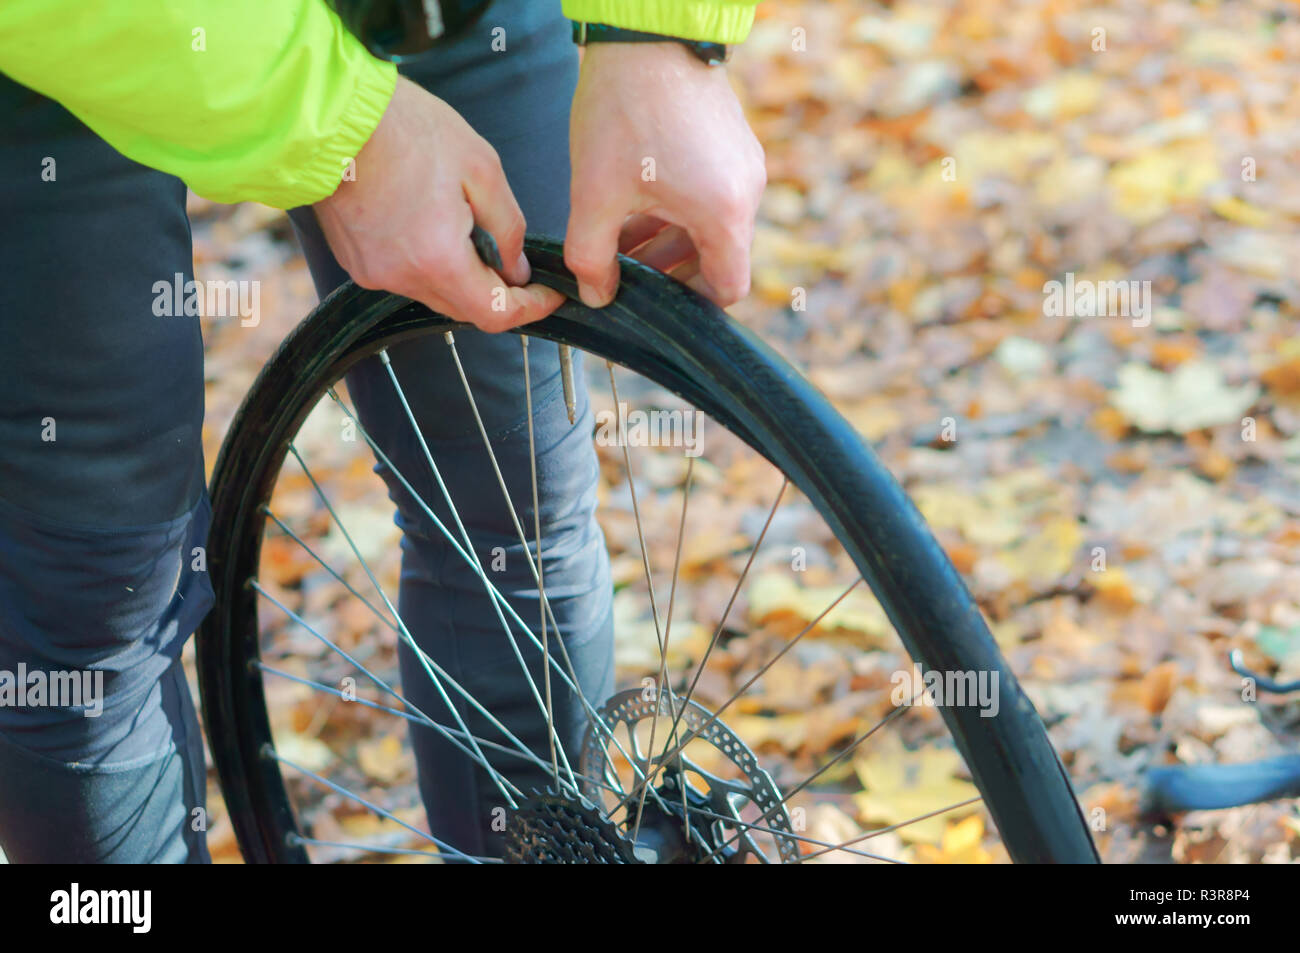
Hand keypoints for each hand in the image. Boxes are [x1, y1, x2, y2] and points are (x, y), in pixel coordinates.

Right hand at [314, 76, 563, 331]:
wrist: (331, 114)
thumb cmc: (405, 129)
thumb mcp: (481, 168)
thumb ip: (507, 226)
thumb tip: (517, 267)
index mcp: (439, 260)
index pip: (495, 314)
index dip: (529, 309)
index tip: (549, 294)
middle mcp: (403, 278)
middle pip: (465, 309)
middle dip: (495, 290)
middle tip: (514, 259)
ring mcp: (374, 274)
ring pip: (434, 294)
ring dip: (459, 275)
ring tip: (464, 227)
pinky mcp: (356, 263)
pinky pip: (404, 277)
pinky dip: (427, 263)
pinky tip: (428, 224)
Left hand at [565, 43, 765, 308]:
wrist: (645, 35)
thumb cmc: (624, 110)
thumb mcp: (595, 194)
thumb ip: (591, 257)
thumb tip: (597, 296)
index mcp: (724, 213)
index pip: (727, 288)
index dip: (690, 304)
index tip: (653, 302)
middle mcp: (747, 192)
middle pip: (717, 258)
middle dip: (670, 271)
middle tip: (624, 272)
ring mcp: (744, 165)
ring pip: (710, 226)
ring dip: (669, 240)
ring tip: (619, 240)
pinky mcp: (733, 144)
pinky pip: (711, 195)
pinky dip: (678, 210)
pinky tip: (634, 204)